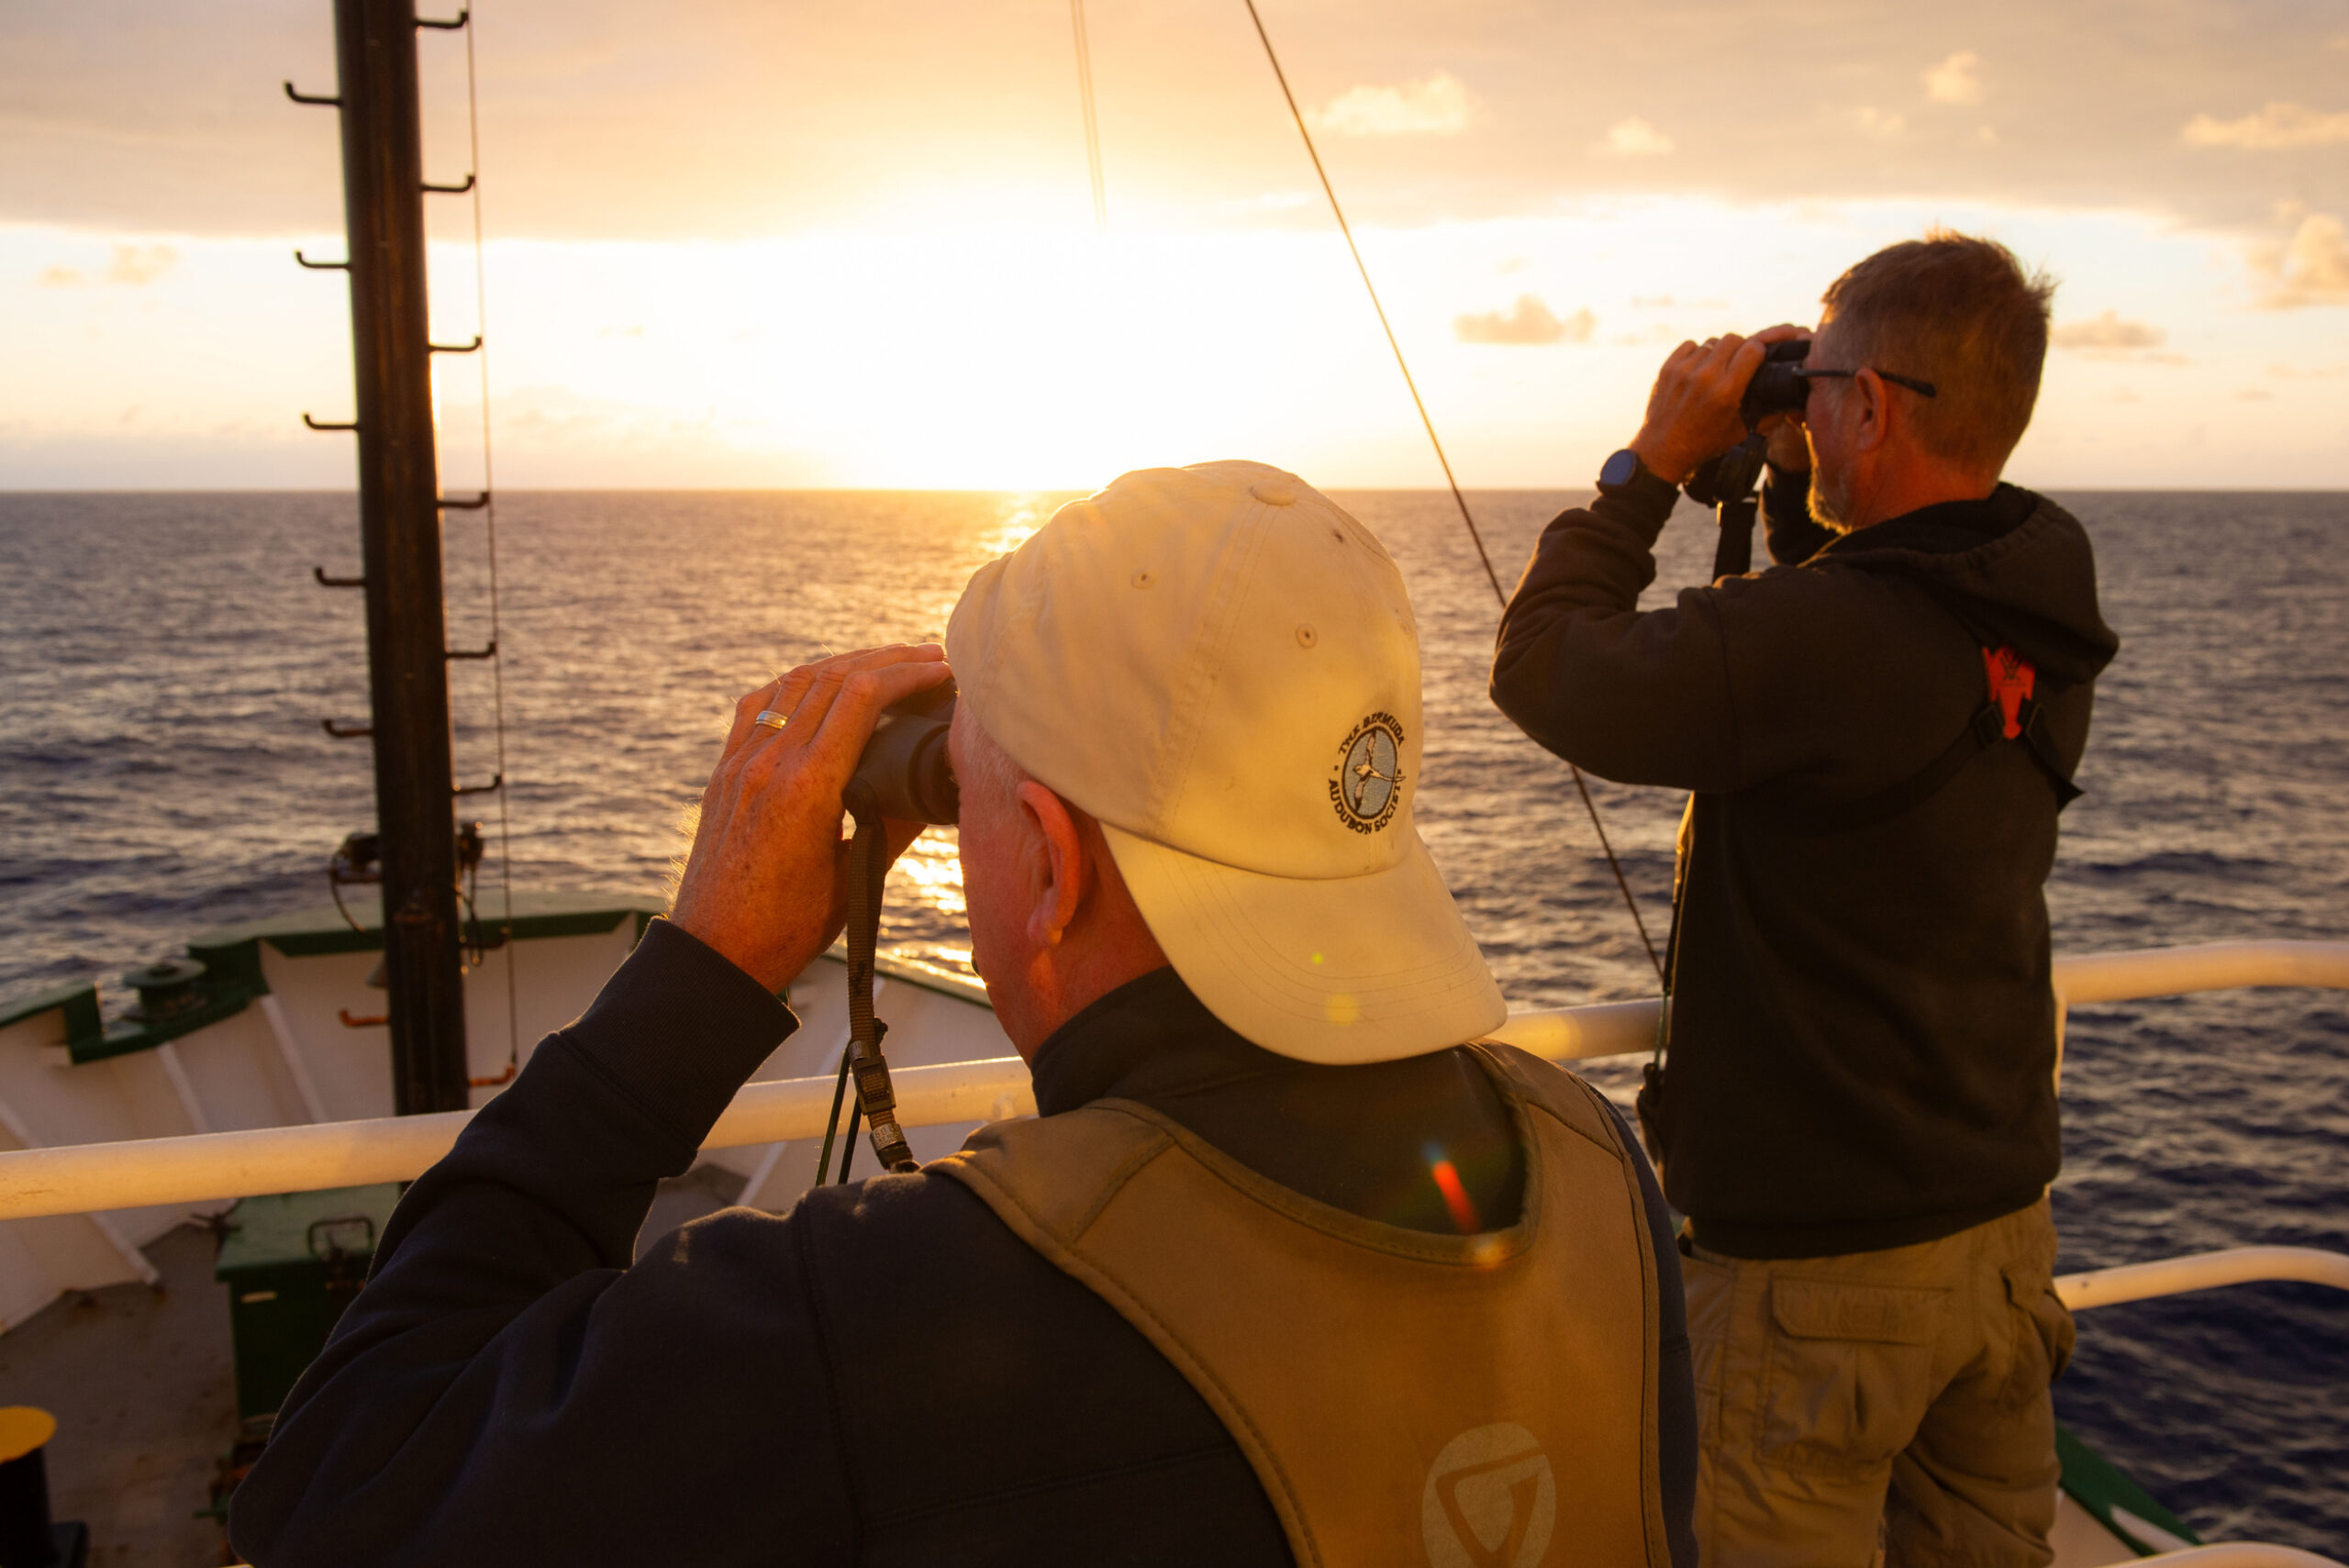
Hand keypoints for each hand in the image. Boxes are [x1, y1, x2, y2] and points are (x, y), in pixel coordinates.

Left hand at [670, 645, 949, 991]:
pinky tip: (820, 685)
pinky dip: (798, 684)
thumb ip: (897, 824)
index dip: (909, 674)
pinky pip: (761, 706)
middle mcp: (769, 762)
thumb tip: (938, 784)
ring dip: (845, 663)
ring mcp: (741, 762)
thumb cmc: (786, 930)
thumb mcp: (855, 878)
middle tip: (930, 657)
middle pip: (833, 677)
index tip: (944, 670)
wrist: (714, 954)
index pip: (862, 696)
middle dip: (887, 659)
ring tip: (886, 663)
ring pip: (796, 683)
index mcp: (806, 787)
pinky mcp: (724, 772)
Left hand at [1628, 323, 1812, 485]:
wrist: (1663, 450)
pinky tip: (1699, 367)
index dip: (1759, 351)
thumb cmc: (1704, 443)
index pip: (1753, 348)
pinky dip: (1697, 353)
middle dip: (1740, 348)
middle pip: (1733, 339)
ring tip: (1717, 368)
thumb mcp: (1740, 431)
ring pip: (1711, 342)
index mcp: (1727, 390)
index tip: (1758, 358)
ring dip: (1718, 352)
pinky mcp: (1668, 368)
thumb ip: (1767, 415)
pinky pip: (1690, 345)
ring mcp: (1684, 370)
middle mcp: (1705, 376)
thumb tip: (1790, 402)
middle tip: (1739, 361)